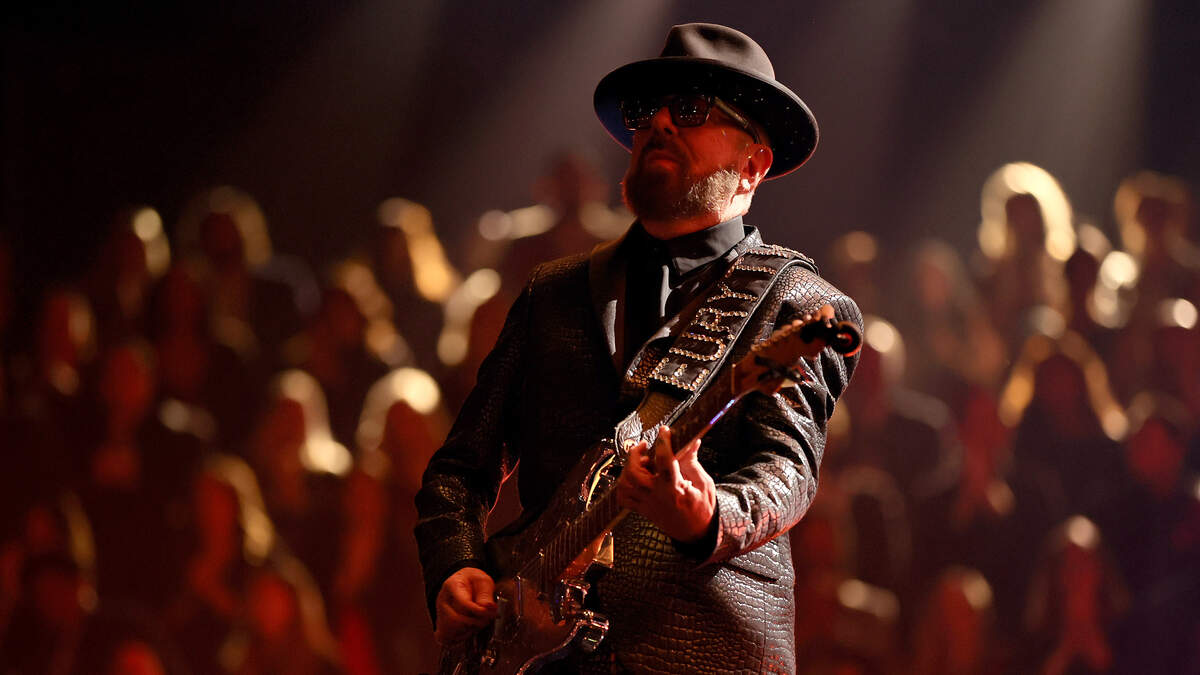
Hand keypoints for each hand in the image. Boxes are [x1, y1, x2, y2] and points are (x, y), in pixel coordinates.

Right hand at [434, 567, 496, 643]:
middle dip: (476, 622)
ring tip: (481, 622)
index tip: (490, 612)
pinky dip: (462, 636)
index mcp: (452, 585)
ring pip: (451, 630)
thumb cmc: (473, 582)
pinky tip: (471, 628)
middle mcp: (442, 600)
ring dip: (470, 630)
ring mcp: (440, 614)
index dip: (479, 611)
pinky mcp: (441, 625)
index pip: (463, 603)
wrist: (464, 583)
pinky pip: (448, 637)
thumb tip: (488, 607)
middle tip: (488, 618)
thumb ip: (485, 594)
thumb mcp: (483, 581)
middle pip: (455, 619)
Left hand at [615, 426, 715, 542]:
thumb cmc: (702, 509)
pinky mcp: (643, 510)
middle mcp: (657, 496)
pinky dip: (623, 485)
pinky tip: (633, 478)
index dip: (663, 441)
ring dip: (628, 468)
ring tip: (640, 462)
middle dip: (635, 455)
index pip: (664, 459)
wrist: (697, 534)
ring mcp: (647, 504)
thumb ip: (693, 462)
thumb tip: (691, 442)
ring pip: (625, 483)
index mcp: (675, 488)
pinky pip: (623, 497)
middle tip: (644, 446)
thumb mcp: (703, 484)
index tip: (664, 431)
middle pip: (634, 472)